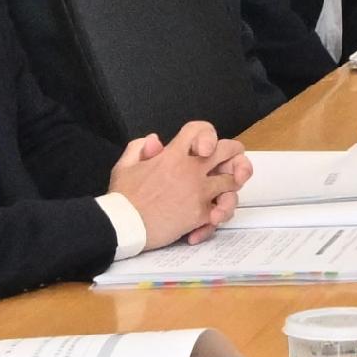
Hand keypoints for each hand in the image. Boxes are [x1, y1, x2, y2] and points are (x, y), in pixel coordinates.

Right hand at [112, 122, 247, 248]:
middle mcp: (191, 169)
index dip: (206, 134)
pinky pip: (222, 210)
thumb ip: (140, 147)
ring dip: (230, 187)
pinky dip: (218, 215)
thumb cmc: (123, 198)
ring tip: (222, 194)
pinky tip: (209, 220)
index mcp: (172, 155)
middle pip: (228, 150)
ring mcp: (199, 191)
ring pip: (233, 182)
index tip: (205, 148)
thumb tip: (156, 140)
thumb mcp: (125, 165)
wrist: (125, 226)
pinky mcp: (202, 213)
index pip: (199, 130)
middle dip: (234, 155)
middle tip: (231, 165)